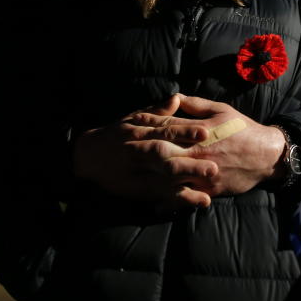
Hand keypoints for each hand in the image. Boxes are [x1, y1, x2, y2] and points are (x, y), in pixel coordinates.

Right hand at [73, 94, 218, 208]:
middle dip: (189, 162)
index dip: (185, 131)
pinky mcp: (139, 188)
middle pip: (165, 156)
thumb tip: (176, 99)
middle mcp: (138, 150)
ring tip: (208, 187)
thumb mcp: (133, 119)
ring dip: (187, 182)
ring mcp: (138, 171)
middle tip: (214, 166)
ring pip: (163, 176)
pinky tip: (197, 201)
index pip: (165, 130)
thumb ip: (157, 112)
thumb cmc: (115, 134)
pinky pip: (160, 193)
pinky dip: (179, 198)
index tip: (205, 132)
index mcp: (140, 131)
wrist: (87, 156)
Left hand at [130, 94, 285, 196]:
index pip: (168, 127)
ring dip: (152, 178)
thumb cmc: (243, 129)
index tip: (129, 126)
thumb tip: (175, 97)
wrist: (266, 155)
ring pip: (173, 176)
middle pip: (165, 153)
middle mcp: (199, 152)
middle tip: (122, 155)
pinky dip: (170, 199)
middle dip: (143, 153)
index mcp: (200, 131)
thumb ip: (195, 105)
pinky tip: (153, 202)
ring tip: (131, 180)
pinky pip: (187, 195)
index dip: (148, 126)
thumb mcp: (221, 110)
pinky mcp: (210, 188)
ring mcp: (204, 172)